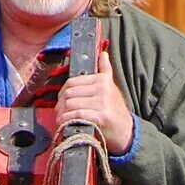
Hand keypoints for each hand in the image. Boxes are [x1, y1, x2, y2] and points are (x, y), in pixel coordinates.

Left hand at [57, 41, 135, 155]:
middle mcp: (102, 89)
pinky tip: (65, 123)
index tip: (61, 100)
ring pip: (71, 104)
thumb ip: (105, 70)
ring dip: (62, 113)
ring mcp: (102, 103)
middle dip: (60, 104)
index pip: (72, 82)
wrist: (126, 130)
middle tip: (58, 111)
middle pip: (69, 93)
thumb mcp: (111, 87)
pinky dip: (68, 119)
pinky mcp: (100, 117)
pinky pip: (77, 115)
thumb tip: (103, 54)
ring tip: (61, 118)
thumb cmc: (115, 109)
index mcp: (102, 80)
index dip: (62, 92)